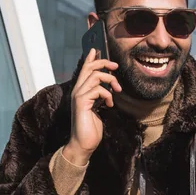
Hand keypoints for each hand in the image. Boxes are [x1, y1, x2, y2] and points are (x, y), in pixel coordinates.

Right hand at [65, 48, 121, 164]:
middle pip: (89, 68)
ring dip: (110, 80)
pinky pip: (97, 89)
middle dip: (104, 63)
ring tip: (118, 90)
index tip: (97, 50)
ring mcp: (78, 96)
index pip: (84, 70)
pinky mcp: (81, 102)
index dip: (91, 59)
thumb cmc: (91, 129)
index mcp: (81, 92)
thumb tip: (109, 89)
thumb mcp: (97, 109)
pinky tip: (109, 104)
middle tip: (116, 67)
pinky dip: (107, 94)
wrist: (83, 144)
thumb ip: (99, 97)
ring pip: (95, 76)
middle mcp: (77, 91)